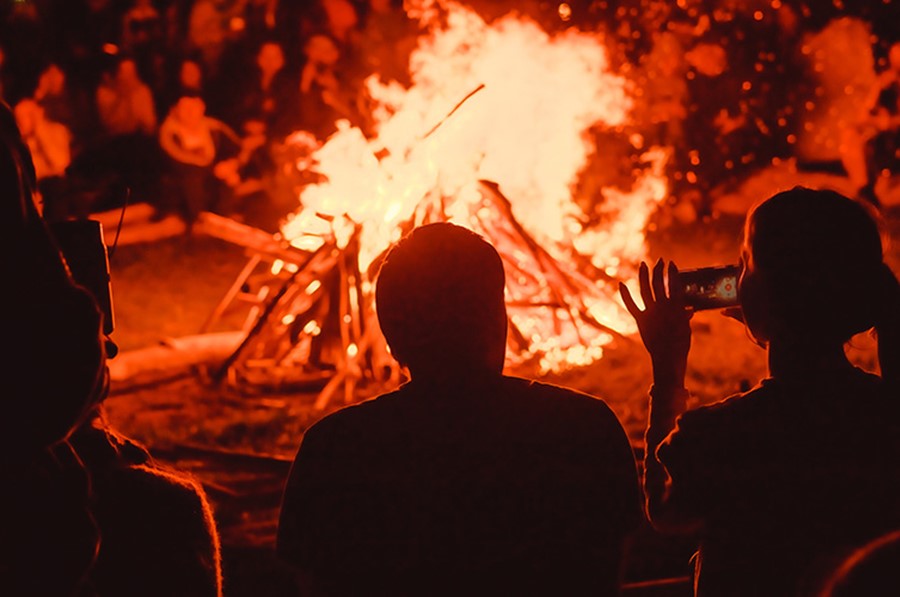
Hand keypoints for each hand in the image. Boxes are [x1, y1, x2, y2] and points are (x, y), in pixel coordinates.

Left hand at [619, 259, 691, 387]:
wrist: (668, 357)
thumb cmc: (680, 344)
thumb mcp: (686, 328)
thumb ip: (684, 316)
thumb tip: (688, 309)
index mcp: (677, 306)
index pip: (675, 284)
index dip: (673, 272)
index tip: (672, 263)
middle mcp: (663, 306)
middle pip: (659, 283)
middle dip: (659, 270)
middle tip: (659, 260)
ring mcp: (651, 312)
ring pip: (645, 289)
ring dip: (643, 275)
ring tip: (643, 264)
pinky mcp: (641, 320)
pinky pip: (631, 305)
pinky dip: (625, 295)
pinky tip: (620, 284)